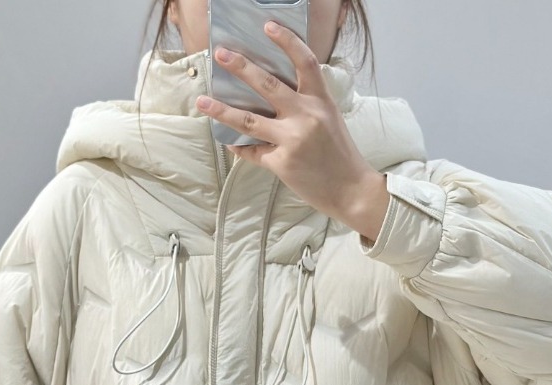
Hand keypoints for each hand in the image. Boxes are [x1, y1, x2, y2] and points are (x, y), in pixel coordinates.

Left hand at [196, 19, 389, 242]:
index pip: (305, 61)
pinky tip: (229, 143)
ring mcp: (292, 139)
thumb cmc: (340, 155)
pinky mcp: (281, 163)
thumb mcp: (330, 119)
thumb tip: (274, 93)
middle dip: (241, 67)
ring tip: (202, 101)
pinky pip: (252, 152)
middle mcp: (305, 116)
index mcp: (321, 101)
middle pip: (268, 85)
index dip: (287, 41)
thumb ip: (307, 104)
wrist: (350, 190)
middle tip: (220, 54)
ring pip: (248, 120)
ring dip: (221, 110)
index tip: (267, 27)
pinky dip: (240, 148)